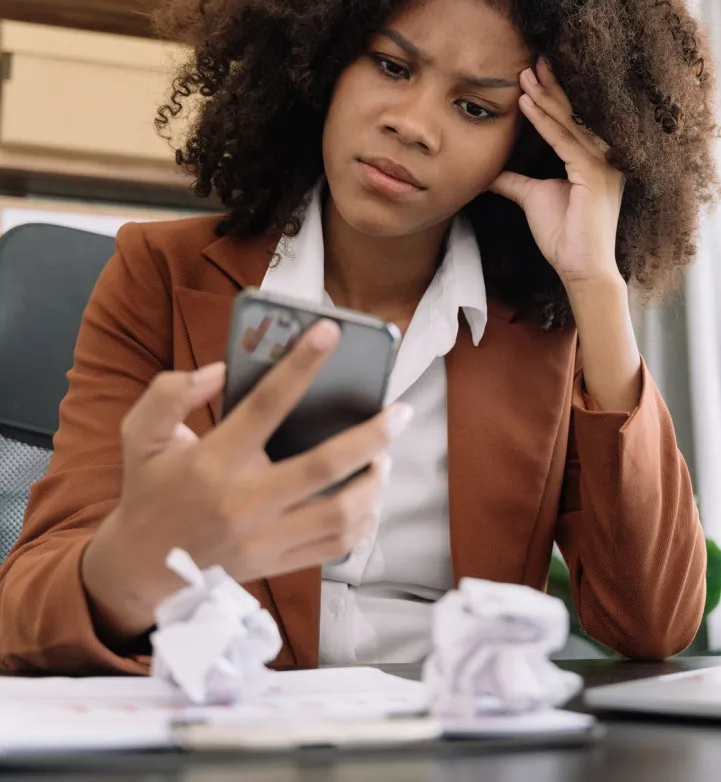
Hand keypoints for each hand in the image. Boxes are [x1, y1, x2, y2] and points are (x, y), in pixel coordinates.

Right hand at [83, 320, 411, 640]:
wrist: (142, 568)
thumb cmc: (149, 490)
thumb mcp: (140, 434)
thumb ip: (170, 393)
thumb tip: (220, 370)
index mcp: (212, 462)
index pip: (265, 405)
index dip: (301, 364)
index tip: (331, 332)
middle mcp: (242, 502)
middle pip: (323, 466)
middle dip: (372, 435)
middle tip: (400, 411)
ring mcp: (263, 539)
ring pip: (340, 513)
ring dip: (374, 482)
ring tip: (385, 454)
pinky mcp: (277, 564)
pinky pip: (336, 546)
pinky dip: (364, 520)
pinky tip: (370, 495)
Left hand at [490, 57, 624, 289]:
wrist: (580, 268)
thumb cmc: (564, 236)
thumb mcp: (532, 198)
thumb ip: (514, 181)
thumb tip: (490, 171)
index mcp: (593, 158)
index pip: (570, 120)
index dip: (552, 96)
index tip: (532, 73)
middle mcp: (602, 156)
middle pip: (573, 113)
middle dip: (550, 85)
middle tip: (532, 58)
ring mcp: (602, 163)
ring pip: (568, 122)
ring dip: (544, 97)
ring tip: (524, 74)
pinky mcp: (594, 174)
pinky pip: (564, 140)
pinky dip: (544, 121)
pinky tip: (526, 105)